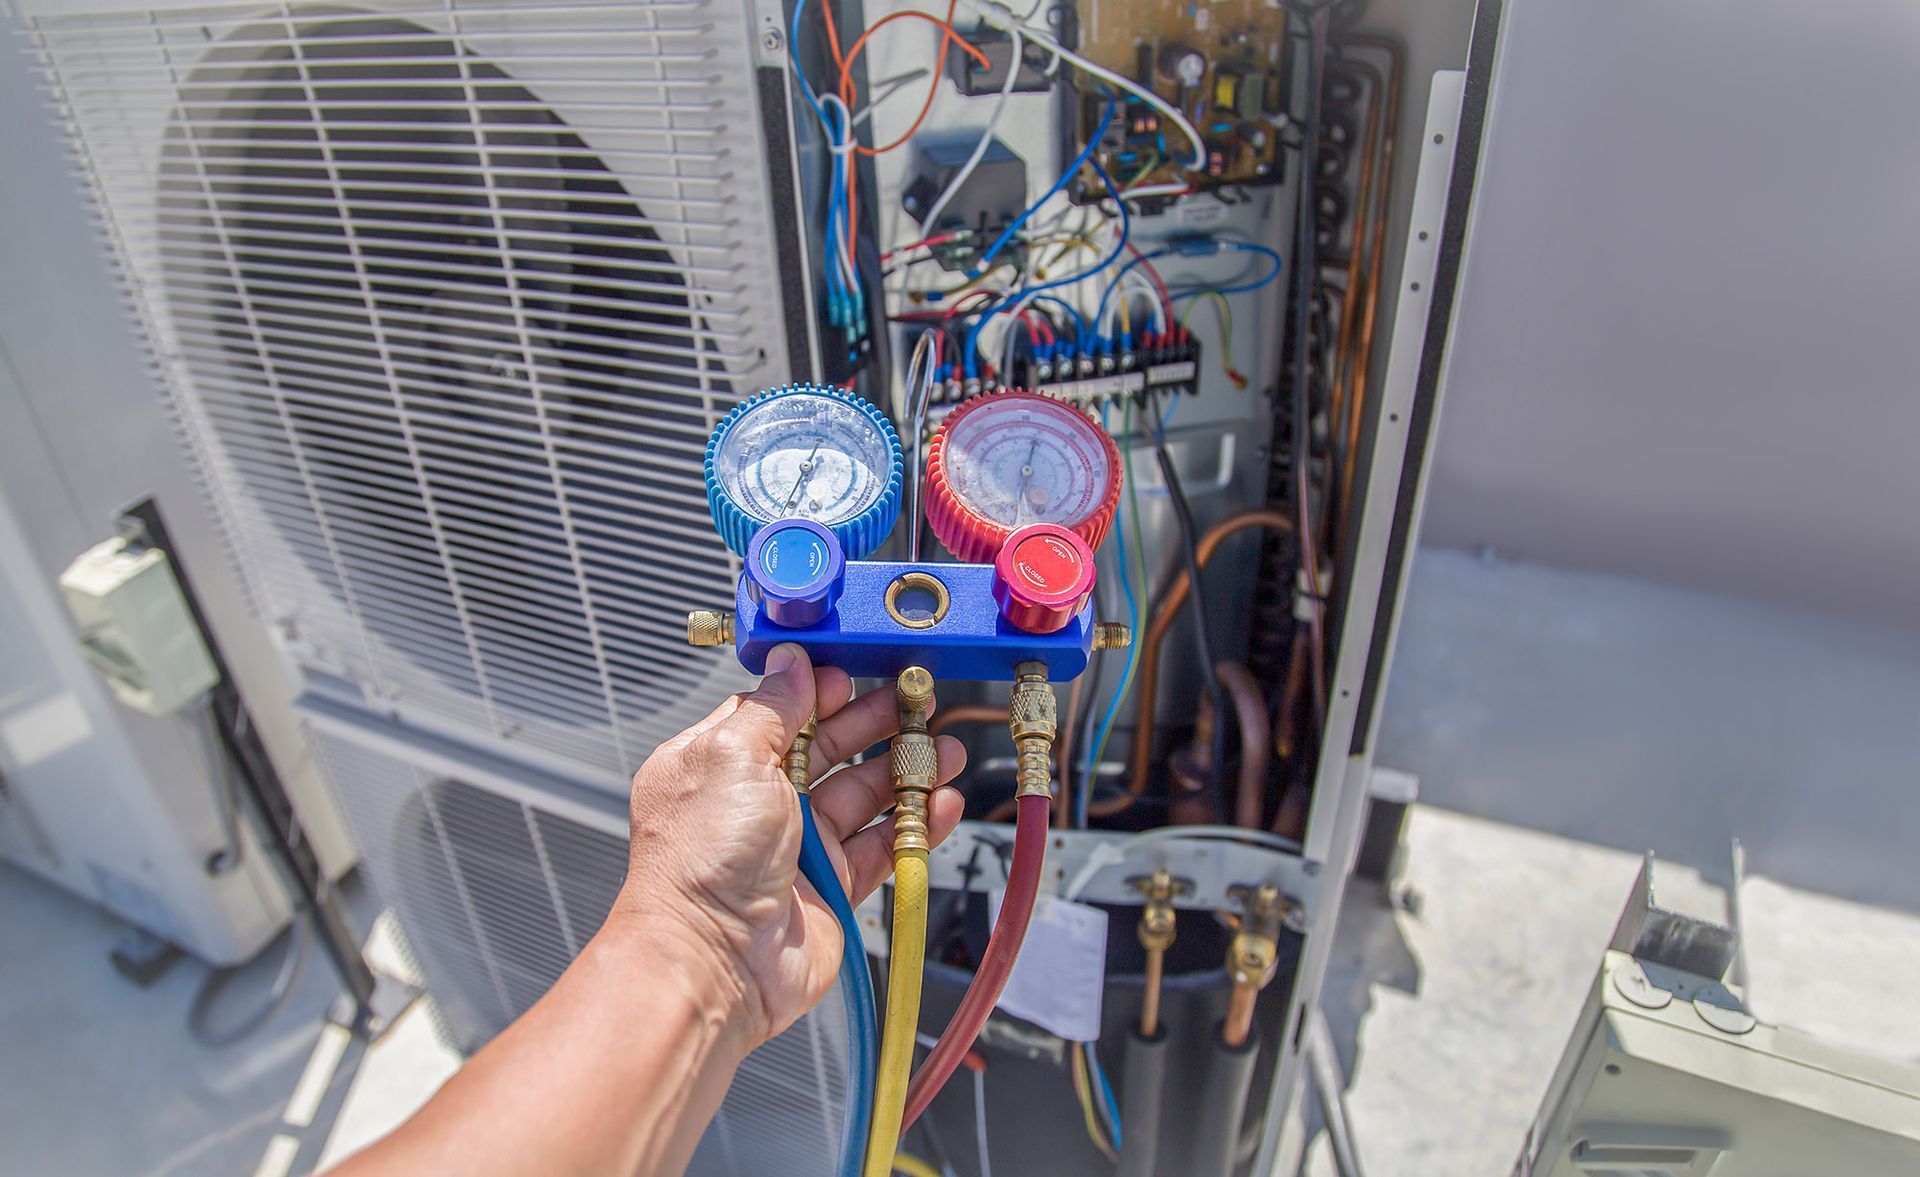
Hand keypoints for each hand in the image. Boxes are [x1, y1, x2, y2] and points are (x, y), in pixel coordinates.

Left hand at [612, 643, 966, 1044]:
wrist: (713, 963)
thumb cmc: (702, 863)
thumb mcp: (733, 757)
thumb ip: (772, 707)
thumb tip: (791, 660)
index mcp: (719, 764)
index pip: (778, 711)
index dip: (821, 690)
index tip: (860, 672)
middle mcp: (756, 803)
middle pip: (829, 748)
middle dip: (875, 722)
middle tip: (918, 701)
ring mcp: (796, 847)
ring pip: (863, 795)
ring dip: (907, 770)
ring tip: (945, 750)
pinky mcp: (832, 886)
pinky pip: (883, 846)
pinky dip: (917, 824)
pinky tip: (943, 803)